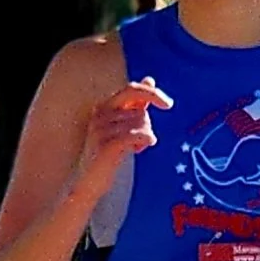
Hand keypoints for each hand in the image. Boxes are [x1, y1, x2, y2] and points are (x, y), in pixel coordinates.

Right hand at [74, 76, 173, 196]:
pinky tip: (139, 148)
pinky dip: (144, 141)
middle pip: (141, 111)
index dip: (152, 93)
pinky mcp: (107, 144)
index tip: (169, 105)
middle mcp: (100, 114)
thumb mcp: (123, 125)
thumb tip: (149, 79)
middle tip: (141, 140)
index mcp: (103, 106)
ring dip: (144, 137)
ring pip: (142, 124)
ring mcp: (102, 129)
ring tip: (132, 147)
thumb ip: (136, 103)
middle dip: (146, 125)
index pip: (132, 90)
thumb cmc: (108, 152)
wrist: (90, 181)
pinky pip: (138, 134)